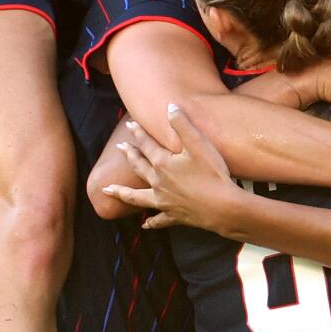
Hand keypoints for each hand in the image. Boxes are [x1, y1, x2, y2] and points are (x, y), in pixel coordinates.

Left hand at [100, 108, 243, 231]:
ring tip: (107, 191)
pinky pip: (158, 220)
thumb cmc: (212, 174)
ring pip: (137, 197)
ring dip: (122, 192)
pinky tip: (144, 225)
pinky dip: (151, 223)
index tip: (130, 124)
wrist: (223, 208)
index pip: (146, 145)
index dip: (138, 133)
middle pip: (139, 166)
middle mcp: (159, 183)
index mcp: (163, 164)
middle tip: (119, 147)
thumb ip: (182, 124)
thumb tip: (170, 106)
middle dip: (129, 155)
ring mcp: (164, 201)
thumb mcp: (199, 144)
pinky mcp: (174, 216)